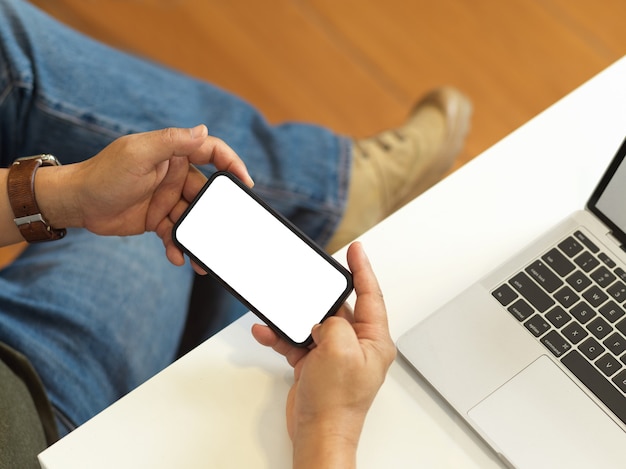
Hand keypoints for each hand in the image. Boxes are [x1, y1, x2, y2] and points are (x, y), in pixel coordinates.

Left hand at [40, 125, 251, 266]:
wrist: (76, 203)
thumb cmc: (103, 173)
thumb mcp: (139, 154)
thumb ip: (172, 142)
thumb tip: (203, 130)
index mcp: (173, 154)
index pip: (211, 153)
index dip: (232, 164)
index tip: (245, 183)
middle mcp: (174, 175)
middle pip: (206, 194)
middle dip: (215, 215)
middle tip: (224, 234)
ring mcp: (167, 198)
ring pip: (193, 219)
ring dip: (199, 238)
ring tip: (202, 259)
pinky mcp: (158, 219)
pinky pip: (176, 234)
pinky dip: (178, 246)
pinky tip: (177, 257)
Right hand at [251, 242, 395, 468]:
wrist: (317, 434)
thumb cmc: (338, 404)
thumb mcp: (340, 351)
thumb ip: (334, 324)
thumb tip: (323, 320)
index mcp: (374, 340)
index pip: (371, 295)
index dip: (363, 269)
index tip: (357, 249)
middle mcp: (356, 345)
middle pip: (338, 308)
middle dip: (320, 296)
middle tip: (310, 280)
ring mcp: (334, 355)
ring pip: (313, 323)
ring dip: (293, 319)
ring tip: (278, 311)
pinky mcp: (315, 364)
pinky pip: (297, 341)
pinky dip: (282, 336)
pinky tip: (268, 332)